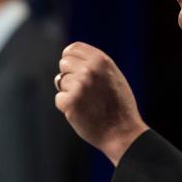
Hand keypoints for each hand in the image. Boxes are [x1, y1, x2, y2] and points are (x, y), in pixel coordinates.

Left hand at [55, 42, 148, 164]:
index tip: (72, 68)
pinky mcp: (70, 102)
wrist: (122, 132)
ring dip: (69, 92)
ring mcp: (79, 86)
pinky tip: (82, 112)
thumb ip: (96, 65)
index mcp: (101, 61)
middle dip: (69, 75)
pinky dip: (67, 107)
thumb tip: (73, 57)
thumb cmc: (119, 107)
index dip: (70, 58)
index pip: (73, 48)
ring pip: (60, 82)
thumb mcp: (114, 77)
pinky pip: (59, 99)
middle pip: (63, 63)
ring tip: (86, 103)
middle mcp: (89, 70)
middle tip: (83, 90)